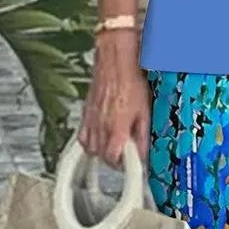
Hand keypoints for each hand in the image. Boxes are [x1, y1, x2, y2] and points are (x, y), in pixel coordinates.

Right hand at [77, 30, 150, 166]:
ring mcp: (91, 120)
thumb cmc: (130, 81)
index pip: (114, 159)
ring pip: (91, 149)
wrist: (115, 62)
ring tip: (115, 148)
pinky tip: (100, 139)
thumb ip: (143, 135)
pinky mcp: (86, 114)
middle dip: (116, 160)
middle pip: (103, 157)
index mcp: (116, 127)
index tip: (133, 166)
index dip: (124, 167)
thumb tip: (145, 152)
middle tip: (128, 156)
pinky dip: (91, 143)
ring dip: (103, 153)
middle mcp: (100, 126)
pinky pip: (83, 137)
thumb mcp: (144, 110)